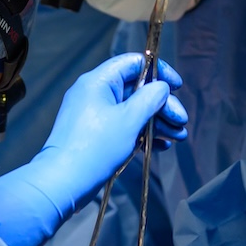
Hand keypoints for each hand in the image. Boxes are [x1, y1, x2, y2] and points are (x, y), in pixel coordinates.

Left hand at [51, 50, 188, 152]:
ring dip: (157, 122)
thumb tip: (162, 87)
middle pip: (137, 89)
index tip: (178, 87)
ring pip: (133, 110)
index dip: (159, 72)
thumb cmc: (95, 147)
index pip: (134, 63)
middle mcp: (96, 93)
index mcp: (99, 81)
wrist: (63, 182)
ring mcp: (95, 114)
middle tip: (181, 121)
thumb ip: (150, 98)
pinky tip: (161, 146)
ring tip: (178, 137)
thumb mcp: (129, 120)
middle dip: (163, 105)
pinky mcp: (96, 134)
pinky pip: (124, 126)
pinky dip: (143, 133)